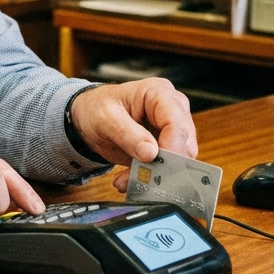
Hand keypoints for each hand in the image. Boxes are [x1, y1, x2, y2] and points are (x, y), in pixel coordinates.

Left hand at [67, 79, 196, 190]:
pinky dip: (148, 179)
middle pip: (184, 143)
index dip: (172, 146)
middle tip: (141, 178)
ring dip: (154, 175)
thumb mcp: (105, 117)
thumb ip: (127, 134)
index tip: (157, 164)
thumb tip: (151, 153)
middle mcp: (172, 111)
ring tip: (126, 180)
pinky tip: (128, 180)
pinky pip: (166, 170)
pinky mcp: (166, 149)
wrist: (89, 118)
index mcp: (160, 93)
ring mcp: (171, 131)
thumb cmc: (97, 107)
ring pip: (178, 161)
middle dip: (163, 165)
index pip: (177, 122)